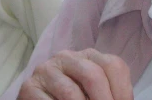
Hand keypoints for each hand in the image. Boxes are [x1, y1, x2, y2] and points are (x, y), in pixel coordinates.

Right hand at [17, 48, 132, 99]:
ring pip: (71, 93)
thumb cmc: (76, 99)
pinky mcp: (29, 86)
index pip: (113, 66)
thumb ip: (111, 95)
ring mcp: (45, 70)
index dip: (122, 92)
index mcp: (88, 56)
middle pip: (93, 75)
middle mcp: (66, 57)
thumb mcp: (96, 93)